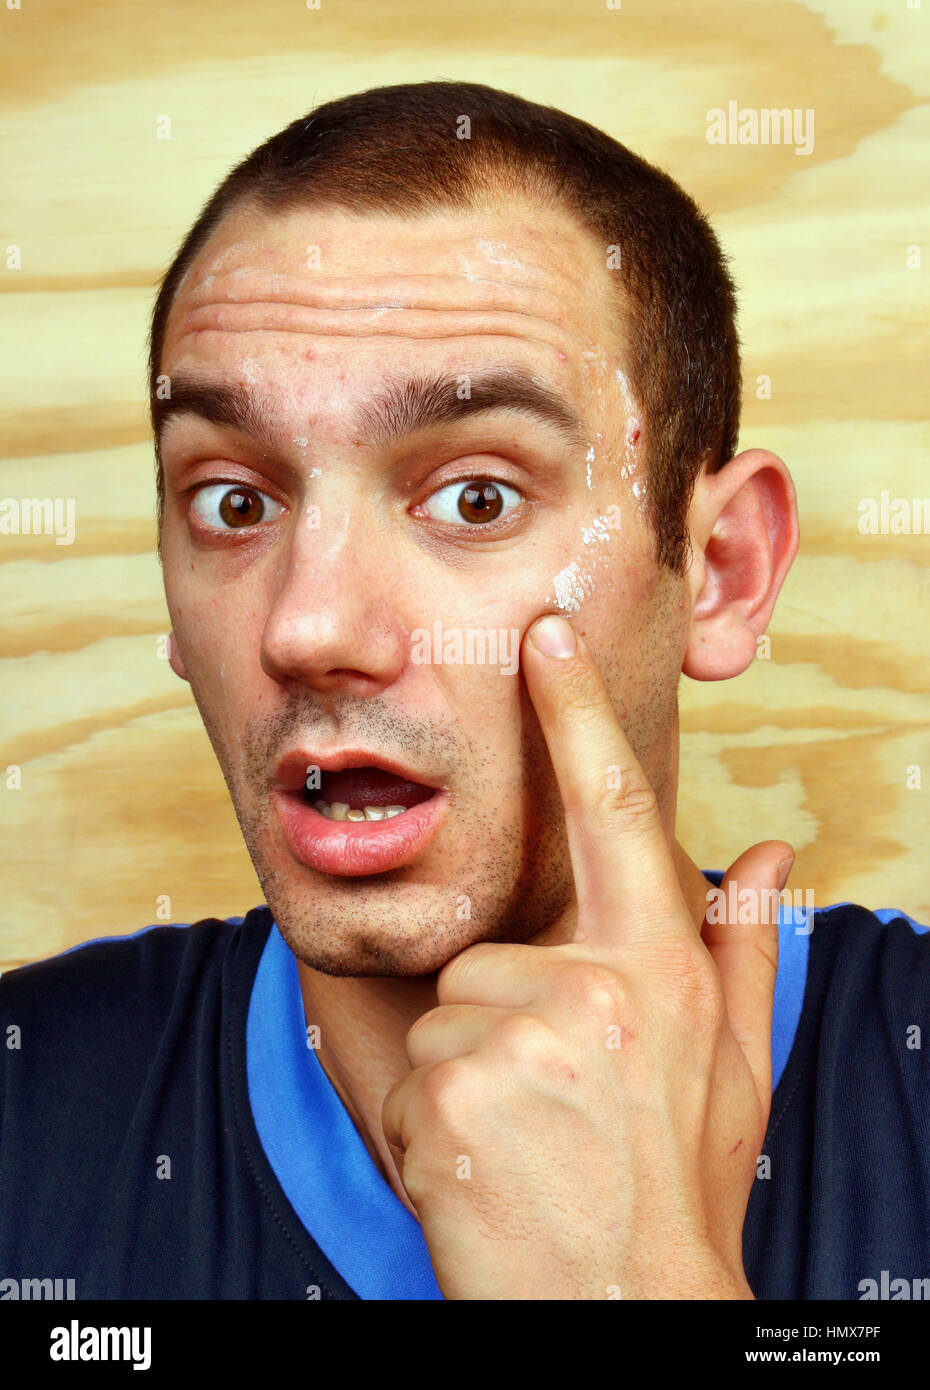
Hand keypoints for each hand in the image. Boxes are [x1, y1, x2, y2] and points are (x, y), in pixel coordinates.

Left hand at [382, 614, 791, 1298]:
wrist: (617, 1306)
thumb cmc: (674, 1181)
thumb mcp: (732, 1066)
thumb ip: (742, 949)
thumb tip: (769, 857)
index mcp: (657, 967)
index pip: (618, 812)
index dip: (577, 714)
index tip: (545, 637)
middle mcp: (592, 988)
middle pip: (490, 952)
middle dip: (502, 1016)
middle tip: (552, 1101)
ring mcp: (518, 1038)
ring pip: (449, 1010)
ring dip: (469, 1071)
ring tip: (523, 1133)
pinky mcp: (450, 1091)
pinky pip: (413, 1073)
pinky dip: (435, 1119)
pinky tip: (488, 1163)